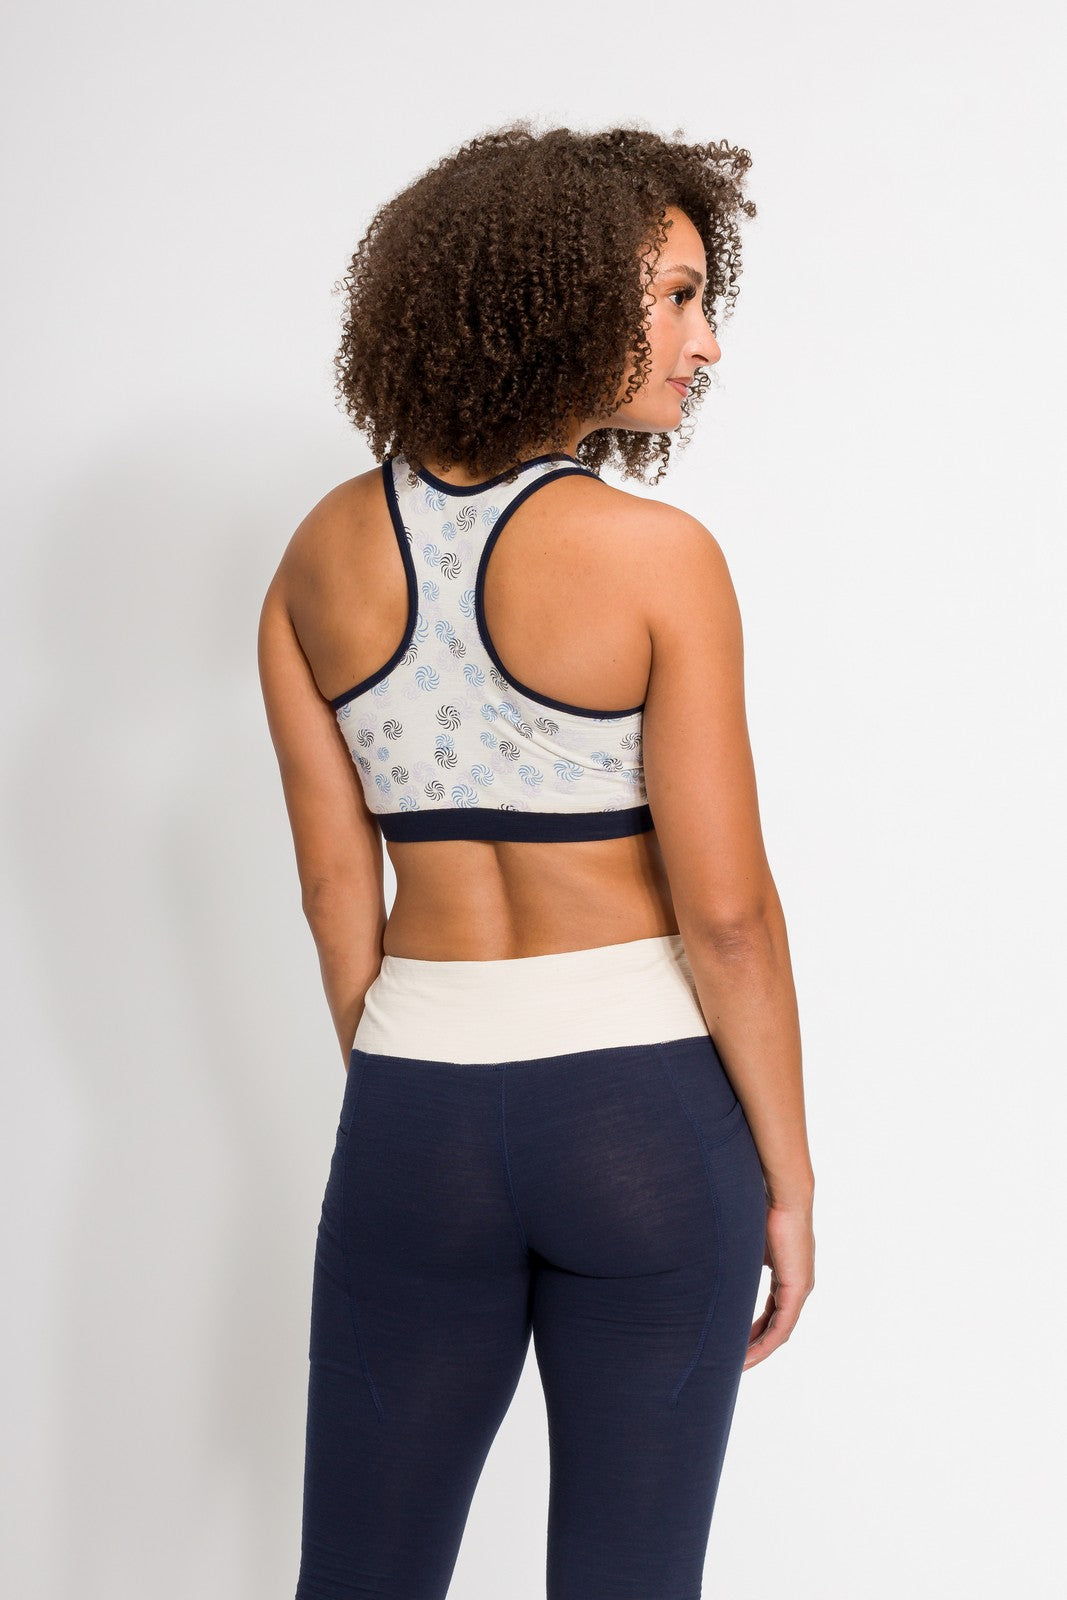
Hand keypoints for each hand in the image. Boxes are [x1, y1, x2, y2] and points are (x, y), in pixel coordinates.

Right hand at [743, 1199, 814, 1369]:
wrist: (785, 1195)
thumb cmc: (763, 1207)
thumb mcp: (748, 1241)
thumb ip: (740, 1257)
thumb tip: (714, 1262)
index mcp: (787, 1273)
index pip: (772, 1310)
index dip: (754, 1328)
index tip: (736, 1340)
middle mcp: (798, 1284)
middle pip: (776, 1325)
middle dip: (755, 1344)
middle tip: (735, 1361)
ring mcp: (800, 1288)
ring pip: (779, 1330)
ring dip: (759, 1349)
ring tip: (739, 1365)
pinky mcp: (798, 1289)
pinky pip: (782, 1326)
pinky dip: (765, 1342)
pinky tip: (750, 1353)